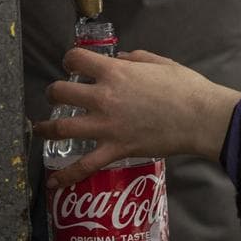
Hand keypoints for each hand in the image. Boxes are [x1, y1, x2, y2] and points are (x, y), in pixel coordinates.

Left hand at [35, 48, 240, 187]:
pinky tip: (53, 182)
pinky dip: (67, 175)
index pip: (76, 59)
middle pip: (61, 92)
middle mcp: (104, 97)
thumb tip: (120, 58)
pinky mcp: (116, 149)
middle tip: (57, 97)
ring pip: (62, 127)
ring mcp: (107, 125)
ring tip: (40, 129)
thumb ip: (135, 58)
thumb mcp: (159, 62)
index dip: (69, 59)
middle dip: (54, 93)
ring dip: (46, 128)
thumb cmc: (185, 87)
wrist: (200, 117)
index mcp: (115, 72)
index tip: (72, 65)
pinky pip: (85, 166)